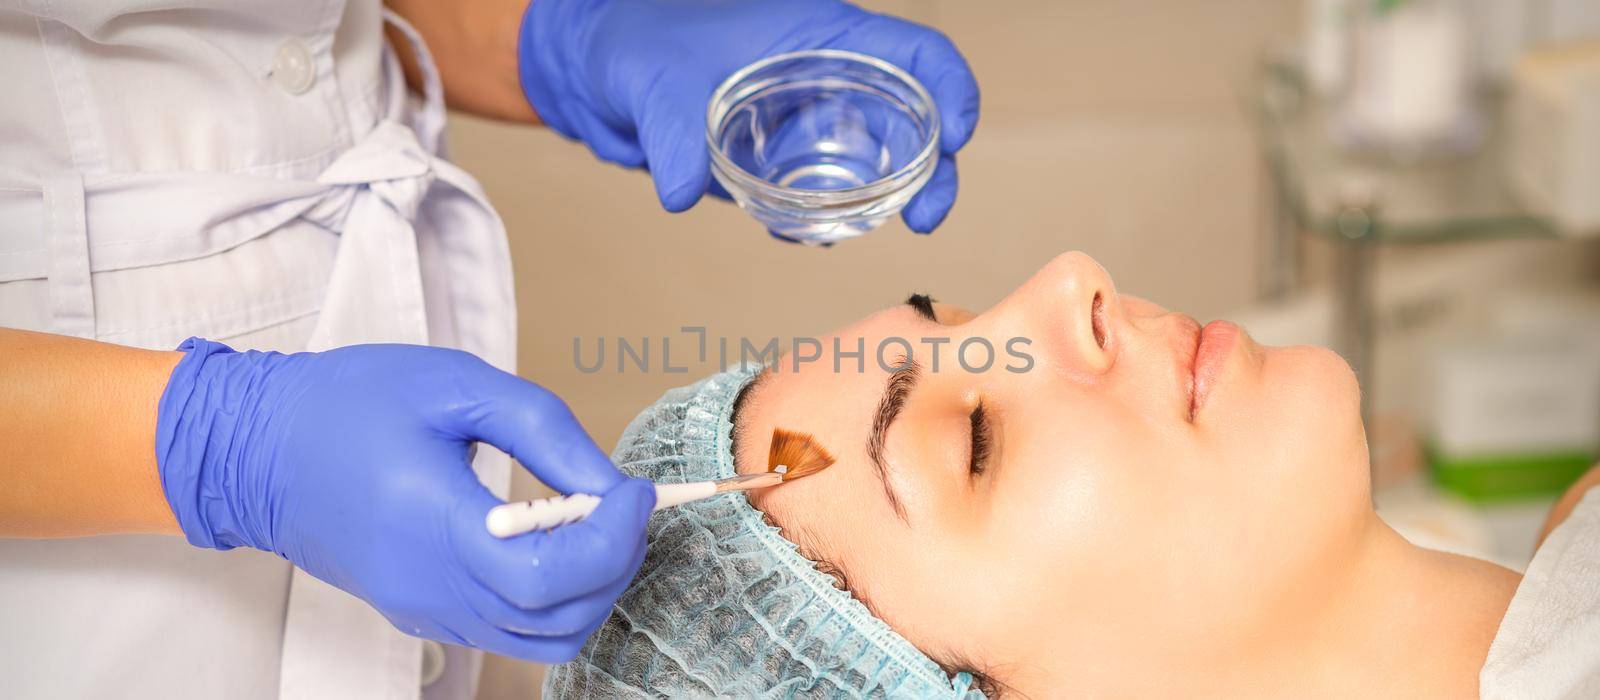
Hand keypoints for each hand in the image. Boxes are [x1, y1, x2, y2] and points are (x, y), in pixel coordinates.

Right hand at [155, 339, 652, 661]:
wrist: (254, 449)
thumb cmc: (350, 403)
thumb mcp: (455, 385)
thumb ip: (544, 431)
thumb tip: (610, 483)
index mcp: (435, 527)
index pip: (551, 577)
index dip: (614, 539)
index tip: (634, 489)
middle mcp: (431, 588)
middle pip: (559, 617)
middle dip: (615, 561)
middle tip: (621, 500)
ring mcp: (424, 611)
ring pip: (542, 638)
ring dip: (588, 585)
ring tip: (587, 518)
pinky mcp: (420, 614)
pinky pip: (509, 629)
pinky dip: (551, 596)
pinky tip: (545, 537)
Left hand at [517, 0, 979, 232]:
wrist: (594, 68)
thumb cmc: (633, 42)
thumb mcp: (654, 81)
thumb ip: (671, 133)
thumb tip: (680, 191)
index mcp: (823, 34)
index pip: (917, 54)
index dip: (951, 90)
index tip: (956, 139)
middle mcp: (828, 76)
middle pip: (914, 118)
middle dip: (933, 170)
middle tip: (923, 219)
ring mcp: (807, 119)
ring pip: (874, 163)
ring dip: (879, 202)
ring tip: (841, 231)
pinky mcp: (780, 158)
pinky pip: (822, 191)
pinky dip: (823, 217)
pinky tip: (799, 233)